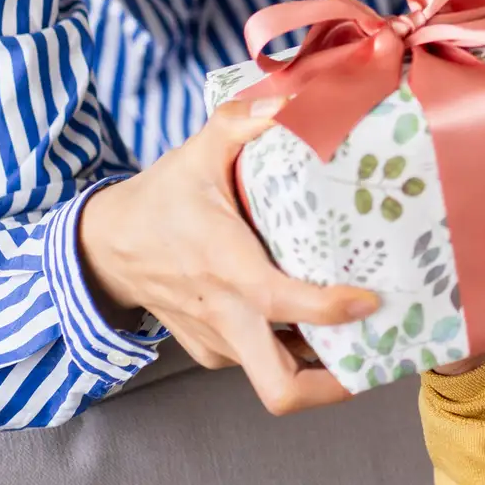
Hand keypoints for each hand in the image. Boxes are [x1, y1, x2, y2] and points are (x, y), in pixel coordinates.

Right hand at [79, 95, 380, 414]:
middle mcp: (224, 316)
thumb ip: (247, 119)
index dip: (332, 311)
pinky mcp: (213, 352)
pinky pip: (263, 360)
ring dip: (322, 364)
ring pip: (278, 376)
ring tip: (368, 333)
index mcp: (225, 268)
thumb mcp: (201, 149)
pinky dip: (296, 350)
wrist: (103, 247)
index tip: (371, 299)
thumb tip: (299, 94)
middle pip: (280, 390)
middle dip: (334, 387)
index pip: (283, 304)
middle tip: (381, 353)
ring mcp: (218, 342)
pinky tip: (322, 320)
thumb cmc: (160, 198)